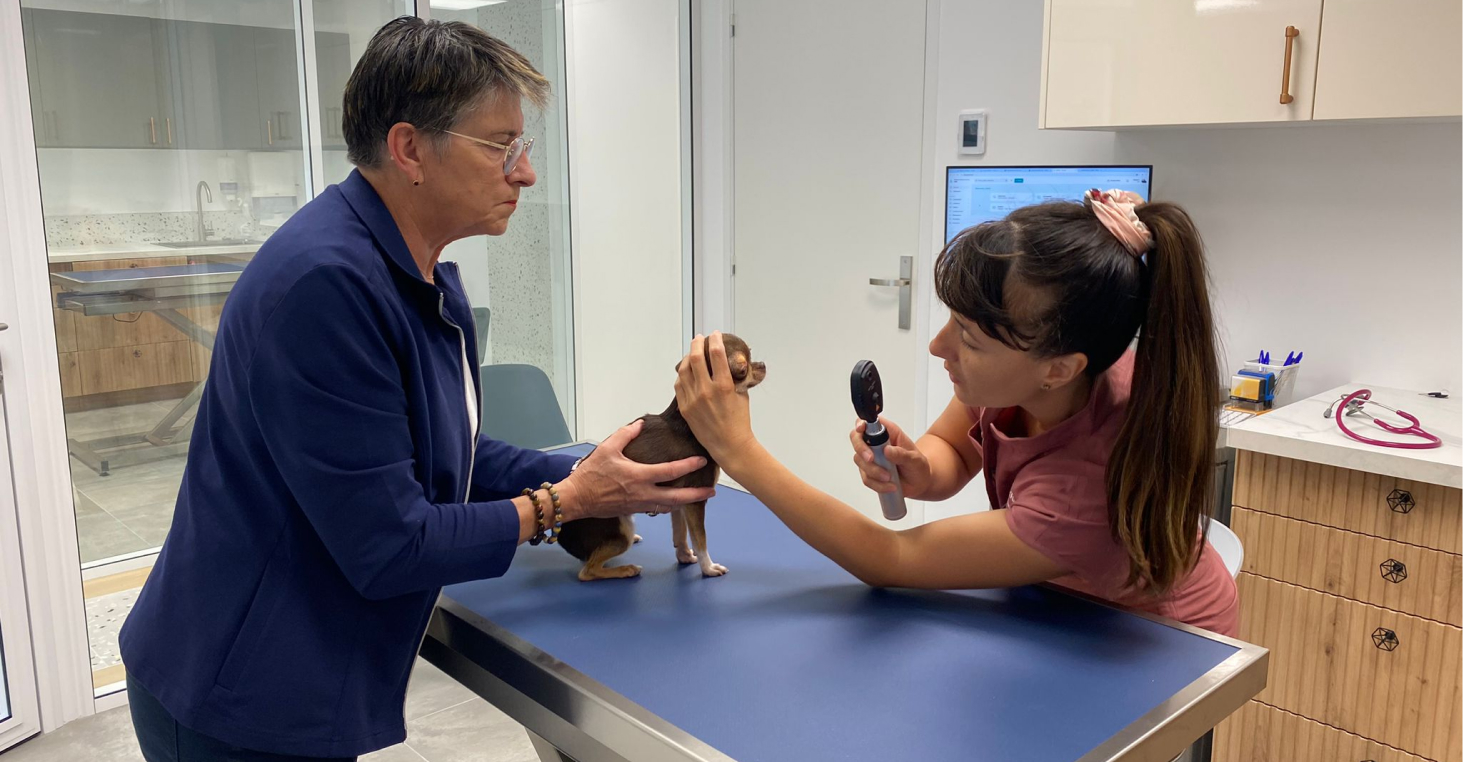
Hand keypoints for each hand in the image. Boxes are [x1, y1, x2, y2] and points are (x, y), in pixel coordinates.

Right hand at [557, 420, 714, 519]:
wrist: (577, 498)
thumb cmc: (591, 473)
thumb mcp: (607, 448)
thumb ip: (626, 434)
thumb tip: (640, 424)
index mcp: (639, 476)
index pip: (670, 471)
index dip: (688, 465)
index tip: (702, 461)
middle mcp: (643, 493)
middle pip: (676, 497)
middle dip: (696, 495)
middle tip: (711, 492)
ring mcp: (639, 505)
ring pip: (668, 507)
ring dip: (684, 502)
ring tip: (697, 498)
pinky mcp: (634, 511)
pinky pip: (656, 510)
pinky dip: (669, 506)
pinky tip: (674, 502)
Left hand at [674, 332, 755, 465]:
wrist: (730, 445)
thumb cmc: (739, 422)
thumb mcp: (742, 394)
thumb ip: (734, 377)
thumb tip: (730, 363)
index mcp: (724, 385)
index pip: (716, 354)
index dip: (715, 341)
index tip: (714, 335)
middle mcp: (706, 390)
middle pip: (695, 358)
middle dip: (697, 344)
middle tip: (699, 339)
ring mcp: (693, 399)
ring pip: (684, 370)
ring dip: (687, 357)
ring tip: (691, 353)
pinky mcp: (685, 407)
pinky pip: (679, 385)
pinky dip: (682, 375)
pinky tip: (686, 372)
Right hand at [849, 417, 931, 497]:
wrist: (919, 483)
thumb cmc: (918, 466)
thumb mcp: (915, 459)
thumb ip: (902, 454)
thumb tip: (888, 450)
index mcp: (888, 433)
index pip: (869, 423)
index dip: (861, 424)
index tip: (861, 429)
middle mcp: (877, 444)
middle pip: (857, 440)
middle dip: (862, 451)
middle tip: (872, 459)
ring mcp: (871, 458)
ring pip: (860, 461)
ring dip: (874, 472)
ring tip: (890, 478)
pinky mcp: (870, 473)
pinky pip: (866, 478)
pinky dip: (877, 484)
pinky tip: (890, 485)